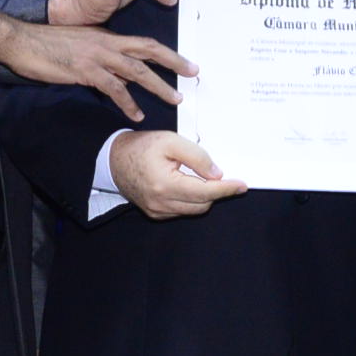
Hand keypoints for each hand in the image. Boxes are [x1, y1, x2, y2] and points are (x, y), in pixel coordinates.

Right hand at [0, 13, 191, 120]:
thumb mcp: (82, 46)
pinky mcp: (85, 71)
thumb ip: (104, 57)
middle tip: (194, 74)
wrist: (24, 41)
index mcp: (107, 37)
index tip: (187, 63)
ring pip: (136, 70)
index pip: (145, 43)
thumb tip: (124, 74)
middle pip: (149, 51)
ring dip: (158, 85)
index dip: (168, 53)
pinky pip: (113, 88)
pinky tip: (137, 115)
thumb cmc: (49, 45)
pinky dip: (127, 102)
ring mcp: (97, 57)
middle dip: (174, 62)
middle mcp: (107, 44)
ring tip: (175, 98)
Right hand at [109, 130, 246, 217]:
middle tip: (217, 174)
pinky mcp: (155, 214)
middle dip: (215, 191)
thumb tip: (217, 174)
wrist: (114, 160)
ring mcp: (158, 211)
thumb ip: (196, 156)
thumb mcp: (170, 141)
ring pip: (194, 209)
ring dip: (203, 196)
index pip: (205, 192)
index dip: (226, 189)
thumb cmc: (142, 147)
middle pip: (203, 204)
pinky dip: (190, 200)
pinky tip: (184, 184)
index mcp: (165, 185)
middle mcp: (161, 203)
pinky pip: (182, 211)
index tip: (241, 185)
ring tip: (197, 176)